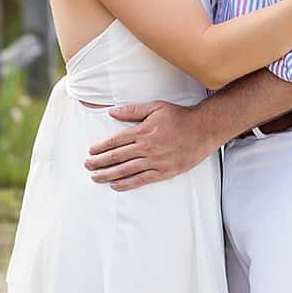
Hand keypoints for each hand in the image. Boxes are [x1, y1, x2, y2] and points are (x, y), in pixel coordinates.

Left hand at [85, 100, 215, 189]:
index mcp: (142, 131)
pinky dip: (126, 184)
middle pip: (116, 157)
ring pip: (125, 170)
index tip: (90, 152)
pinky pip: (141, 180)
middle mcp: (146, 148)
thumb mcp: (155, 107)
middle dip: (99, 162)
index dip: (100, 148)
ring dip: (108, 175)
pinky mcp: (164, 172)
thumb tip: (111, 112)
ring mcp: (155, 161)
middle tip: (87, 166)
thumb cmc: (179, 116)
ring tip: (95, 177)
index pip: (115, 141)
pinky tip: (115, 185)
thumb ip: (132, 110)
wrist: (204, 129)